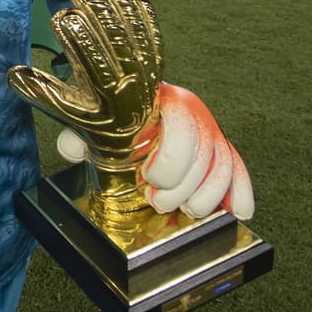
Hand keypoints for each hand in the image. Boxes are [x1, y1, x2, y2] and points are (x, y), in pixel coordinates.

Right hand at [7, 0, 162, 168]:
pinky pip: (153, 34)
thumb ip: (40, 93)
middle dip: (98, 13)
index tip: (61, 16)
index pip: (89, 57)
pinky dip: (144, 14)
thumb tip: (12, 73)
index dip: (76, 36)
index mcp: (104, 93)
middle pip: (114, 39)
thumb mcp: (65, 113)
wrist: (134, 136)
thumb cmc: (93, 124)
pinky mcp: (157, 62)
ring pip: (135, 32)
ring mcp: (146, 69)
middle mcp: (129, 79)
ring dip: (120, 6)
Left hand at [57, 83, 254, 219]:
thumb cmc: (115, 116)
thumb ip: (81, 136)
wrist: (131, 104)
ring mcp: (211, 132)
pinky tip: (238, 212)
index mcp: (165, 100)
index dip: (170, 161)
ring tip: (185, 210)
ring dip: (206, 197)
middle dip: (182, 188)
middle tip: (157, 201)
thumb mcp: (97, 124)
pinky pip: (239, 170)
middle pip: (204, 155)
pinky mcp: (220, 151)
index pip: (183, 128)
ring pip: (223, 167)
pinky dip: (241, 193)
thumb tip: (71, 150)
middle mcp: (195, 113)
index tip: (146, 177)